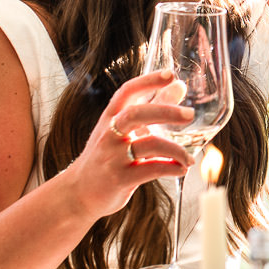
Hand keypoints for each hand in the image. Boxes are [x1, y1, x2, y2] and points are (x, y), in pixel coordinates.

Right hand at [63, 69, 195, 220]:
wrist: (78, 193)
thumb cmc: (105, 157)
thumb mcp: (122, 130)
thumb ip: (153, 107)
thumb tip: (180, 86)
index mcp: (110, 117)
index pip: (127, 92)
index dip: (148, 81)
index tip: (170, 74)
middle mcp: (109, 134)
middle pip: (136, 114)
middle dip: (166, 112)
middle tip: (190, 114)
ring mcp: (113, 157)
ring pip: (149, 145)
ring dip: (176, 150)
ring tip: (189, 158)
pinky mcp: (119, 179)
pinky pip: (151, 169)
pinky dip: (171, 168)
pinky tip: (181, 169)